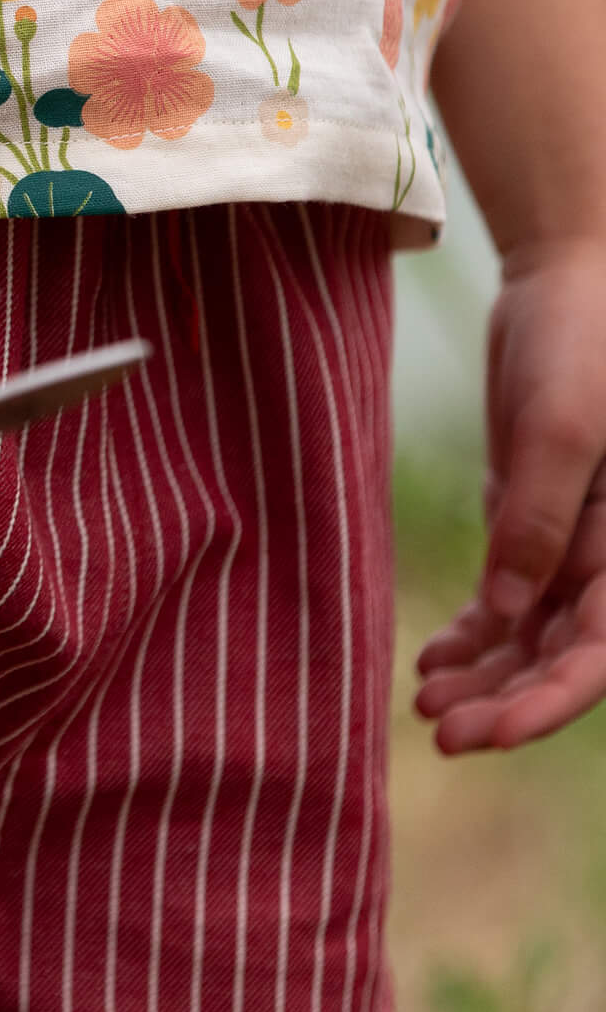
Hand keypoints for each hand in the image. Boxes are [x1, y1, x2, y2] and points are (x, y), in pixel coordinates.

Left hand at [414, 236, 605, 751]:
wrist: (567, 278)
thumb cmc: (586, 341)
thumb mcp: (561, 426)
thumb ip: (541, 519)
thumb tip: (514, 616)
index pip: (603, 650)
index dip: (552, 700)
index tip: (490, 733)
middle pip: (566, 652)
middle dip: (509, 701)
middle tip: (439, 732)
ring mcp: (576, 538)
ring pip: (534, 632)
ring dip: (486, 673)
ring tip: (423, 702)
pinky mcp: (535, 514)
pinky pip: (509, 592)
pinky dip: (476, 631)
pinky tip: (433, 659)